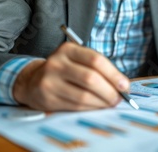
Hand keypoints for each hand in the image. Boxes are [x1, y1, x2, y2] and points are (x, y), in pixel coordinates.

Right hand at [12, 42, 129, 110]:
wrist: (33, 81)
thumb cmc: (65, 70)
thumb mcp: (78, 60)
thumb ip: (98, 68)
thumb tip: (122, 85)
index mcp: (68, 49)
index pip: (96, 60)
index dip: (114, 74)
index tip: (124, 85)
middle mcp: (57, 63)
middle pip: (91, 79)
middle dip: (109, 91)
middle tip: (119, 98)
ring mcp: (49, 81)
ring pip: (84, 96)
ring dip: (102, 102)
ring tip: (110, 103)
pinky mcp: (47, 98)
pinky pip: (75, 106)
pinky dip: (91, 108)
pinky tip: (97, 107)